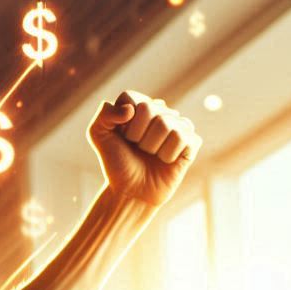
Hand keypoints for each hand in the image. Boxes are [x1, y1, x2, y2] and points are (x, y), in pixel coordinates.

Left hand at [88, 89, 200, 207]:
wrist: (132, 192)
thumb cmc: (117, 164)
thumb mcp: (99, 137)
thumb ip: (104, 115)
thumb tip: (130, 109)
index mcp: (140, 106)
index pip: (131, 98)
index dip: (122, 122)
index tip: (123, 137)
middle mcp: (161, 111)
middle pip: (149, 109)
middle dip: (136, 135)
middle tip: (137, 148)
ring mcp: (178, 125)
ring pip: (166, 123)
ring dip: (151, 146)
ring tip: (150, 154)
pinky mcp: (191, 141)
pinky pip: (181, 138)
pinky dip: (168, 154)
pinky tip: (165, 160)